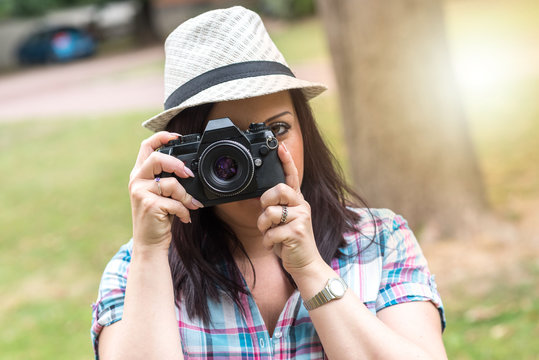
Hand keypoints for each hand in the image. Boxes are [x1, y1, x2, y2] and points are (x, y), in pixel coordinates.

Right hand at [128, 131, 202, 251]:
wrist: (149, 243)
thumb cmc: (158, 217)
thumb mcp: (160, 194)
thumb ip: (167, 179)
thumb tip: (189, 170)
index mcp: (139, 174)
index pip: (146, 147)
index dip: (161, 137)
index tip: (176, 137)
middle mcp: (137, 180)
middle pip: (156, 158)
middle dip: (176, 164)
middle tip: (188, 173)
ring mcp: (141, 193)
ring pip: (171, 184)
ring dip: (186, 196)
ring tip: (190, 205)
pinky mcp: (149, 205)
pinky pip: (175, 202)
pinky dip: (184, 210)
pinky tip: (184, 217)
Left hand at [257, 142, 323, 275]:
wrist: (306, 264)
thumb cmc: (291, 242)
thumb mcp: (285, 221)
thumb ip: (277, 208)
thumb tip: (262, 201)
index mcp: (298, 201)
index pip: (293, 177)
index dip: (286, 161)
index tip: (280, 147)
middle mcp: (302, 206)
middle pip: (278, 189)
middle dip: (265, 202)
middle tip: (266, 215)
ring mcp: (301, 218)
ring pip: (269, 212)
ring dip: (263, 227)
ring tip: (271, 235)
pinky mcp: (297, 232)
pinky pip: (270, 233)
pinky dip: (268, 242)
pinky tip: (275, 246)